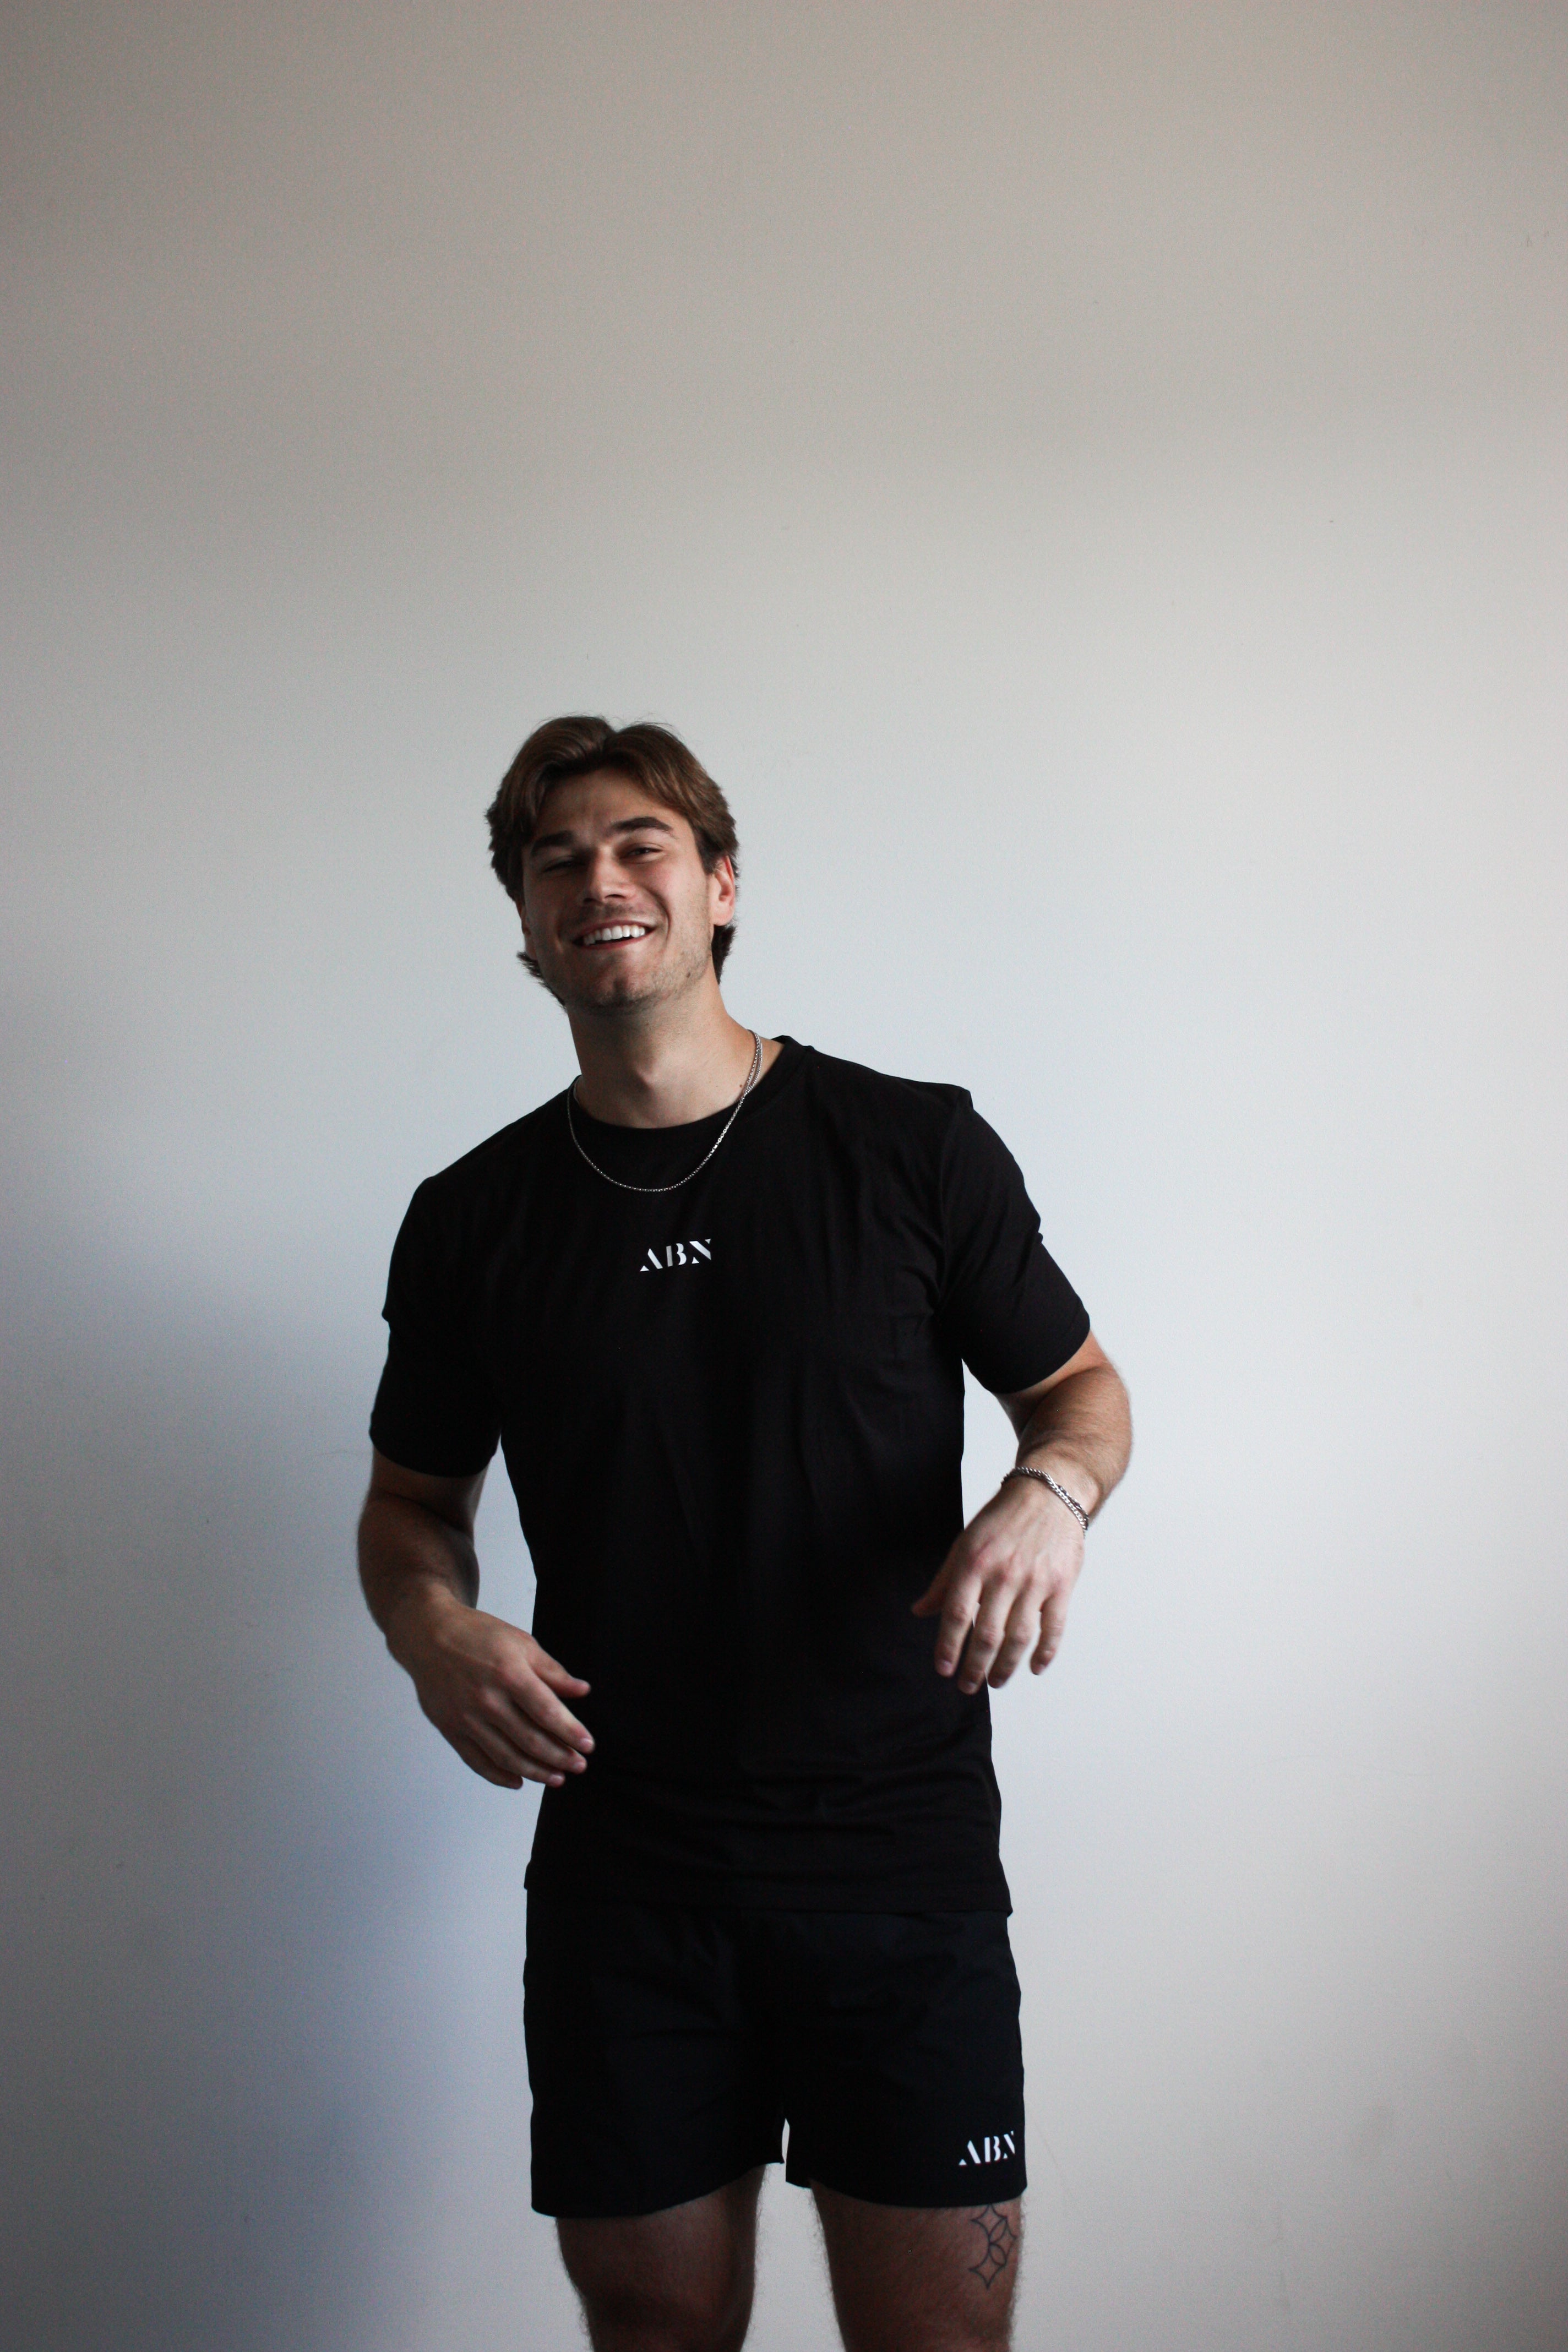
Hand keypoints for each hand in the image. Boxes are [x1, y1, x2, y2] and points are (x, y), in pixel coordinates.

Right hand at [393, 1588, 593, 1789]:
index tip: (588, 1745)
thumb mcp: (521, 1642)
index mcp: (509, 1674)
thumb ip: (552, 1671)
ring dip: (535, 1772)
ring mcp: (466, 1718)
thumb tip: (581, 1691)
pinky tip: (518, 1781)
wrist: (428, 1635)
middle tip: (578, 1765)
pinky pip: (476, 1761)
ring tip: (557, 1778)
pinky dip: (498, 1776)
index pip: (547, 1713)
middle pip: (529, 1740)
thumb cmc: (476, 1635)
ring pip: (506, 1757)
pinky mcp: (450, 1729)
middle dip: (559, 1757)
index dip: (571, 1733)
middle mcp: (487, 1700)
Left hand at [911, 1476, 1085, 1691]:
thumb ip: (943, 1581)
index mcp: (975, 1563)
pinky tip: (1034, 1667)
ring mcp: (1035, 1582)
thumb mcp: (965, 1543)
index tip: (943, 1669)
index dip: (948, 1646)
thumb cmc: (1002, 1519)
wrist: (1048, 1494)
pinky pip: (1053, 1628)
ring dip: (1005, 1666)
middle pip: (987, 1634)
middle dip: (974, 1667)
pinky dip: (1044, 1652)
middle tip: (968, 1686)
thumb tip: (920, 1611)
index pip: (956, 1615)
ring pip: (1018, 1637)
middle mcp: (1004, 1575)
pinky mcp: (1061, 1586)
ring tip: (995, 1681)